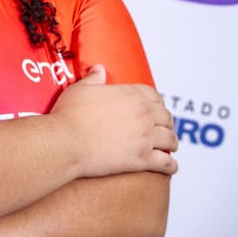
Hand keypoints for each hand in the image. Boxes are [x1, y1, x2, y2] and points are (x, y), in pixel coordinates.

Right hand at [49, 64, 178, 177]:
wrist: (65, 142)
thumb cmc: (69, 115)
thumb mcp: (80, 90)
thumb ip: (93, 79)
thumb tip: (99, 69)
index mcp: (131, 95)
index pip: (154, 96)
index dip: (157, 103)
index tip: (156, 109)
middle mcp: (143, 114)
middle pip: (165, 117)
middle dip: (167, 123)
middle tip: (165, 128)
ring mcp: (145, 137)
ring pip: (169, 139)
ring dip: (171, 143)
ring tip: (170, 147)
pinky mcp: (142, 159)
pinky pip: (166, 162)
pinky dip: (171, 165)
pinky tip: (171, 167)